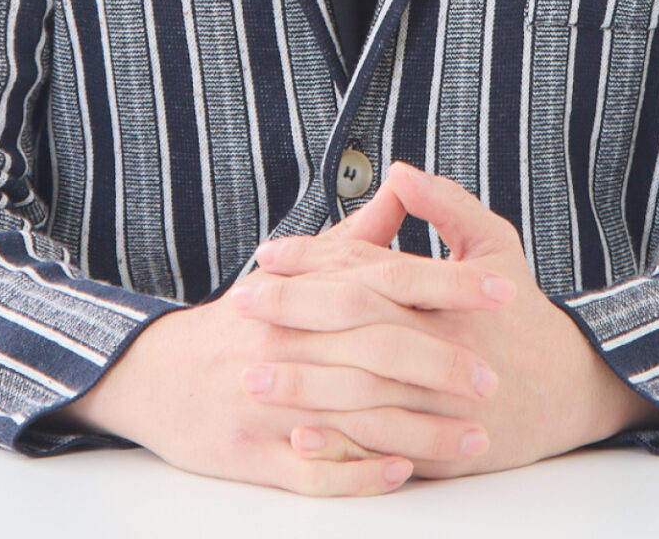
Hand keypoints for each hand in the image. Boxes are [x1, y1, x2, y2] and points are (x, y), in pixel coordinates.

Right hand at [47, 228, 510, 495]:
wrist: (154, 374)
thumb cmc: (238, 322)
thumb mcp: (291, 269)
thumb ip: (355, 237)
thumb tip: (404, 186)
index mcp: (304, 290)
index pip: (387, 277)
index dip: (448, 281)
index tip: (504, 287)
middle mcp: (288, 341)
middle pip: (375, 345)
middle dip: (441, 359)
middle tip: (493, 373)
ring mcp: (271, 400)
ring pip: (356, 413)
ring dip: (421, 427)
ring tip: (476, 437)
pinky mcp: (255, 454)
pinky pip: (314, 470)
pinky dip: (360, 472)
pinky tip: (403, 471)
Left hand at [243, 161, 658, 476]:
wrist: (571, 388)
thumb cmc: (521, 308)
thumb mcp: (493, 242)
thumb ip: (446, 204)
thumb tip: (396, 171)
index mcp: (450, 295)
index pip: (370, 270)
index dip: (315, 260)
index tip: (267, 255)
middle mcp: (445, 348)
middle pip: (358, 330)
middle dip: (295, 319)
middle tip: (240, 309)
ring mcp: (444, 405)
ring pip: (365, 396)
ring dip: (304, 388)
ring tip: (251, 376)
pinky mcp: (443, 450)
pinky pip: (385, 451)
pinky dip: (342, 447)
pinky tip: (300, 439)